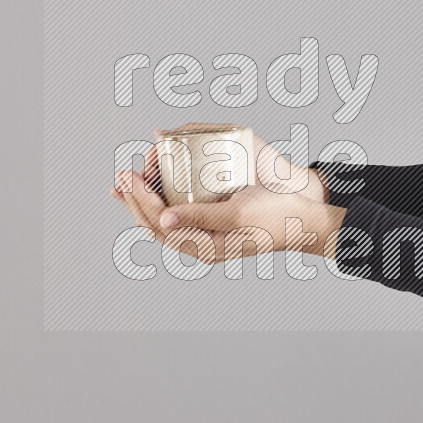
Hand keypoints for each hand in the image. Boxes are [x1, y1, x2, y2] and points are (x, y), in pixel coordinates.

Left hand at [111, 124, 342, 264]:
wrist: (301, 221)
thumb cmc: (274, 216)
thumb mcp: (237, 213)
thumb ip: (200, 216)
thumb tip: (164, 220)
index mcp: (205, 246)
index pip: (160, 224)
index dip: (141, 199)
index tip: (129, 176)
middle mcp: (202, 246)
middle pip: (156, 226)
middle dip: (135, 201)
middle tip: (121, 176)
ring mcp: (207, 239)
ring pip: (164, 224)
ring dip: (143, 204)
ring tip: (126, 187)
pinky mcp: (213, 229)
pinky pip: (178, 219)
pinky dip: (161, 205)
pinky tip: (155, 194)